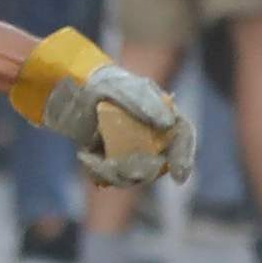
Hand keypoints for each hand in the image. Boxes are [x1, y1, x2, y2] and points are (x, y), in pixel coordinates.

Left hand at [26, 40, 194, 189]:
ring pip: (133, 177)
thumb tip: (168, 123)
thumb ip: (147, 102)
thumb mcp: (128, 88)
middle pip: (157, 167)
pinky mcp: (113, 162)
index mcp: (165, 118)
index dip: (185, 158)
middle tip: (114, 165)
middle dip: (137, 171)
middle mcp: (153, 139)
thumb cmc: (107, 84)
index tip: (179, 177)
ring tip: (89, 157)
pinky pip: (111, 179)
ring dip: (113, 174)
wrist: (76, 91)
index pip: (183, 139)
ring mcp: (133, 153)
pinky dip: (97, 173)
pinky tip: (84, 155)